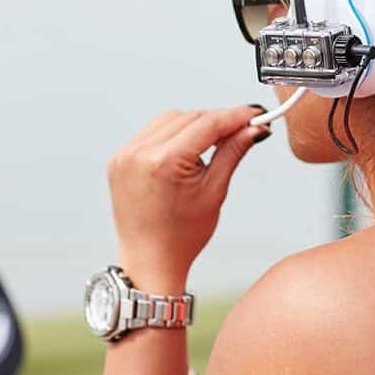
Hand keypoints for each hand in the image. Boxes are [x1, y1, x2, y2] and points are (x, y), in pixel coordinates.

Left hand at [106, 105, 269, 286]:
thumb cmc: (182, 235)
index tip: (255, 114)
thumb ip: (233, 152)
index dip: (235, 116)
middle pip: (189, 117)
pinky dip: (173, 134)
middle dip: (217, 120)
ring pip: (170, 120)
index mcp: (163, 163)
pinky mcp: (119, 158)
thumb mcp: (215, 191)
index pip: (207, 124)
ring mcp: (125, 155)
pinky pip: (152, 132)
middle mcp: (139, 153)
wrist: (149, 260)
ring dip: (195, 125)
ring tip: (213, 145)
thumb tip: (254, 129)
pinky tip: (187, 150)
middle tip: (243, 128)